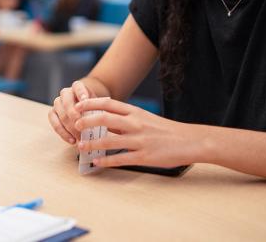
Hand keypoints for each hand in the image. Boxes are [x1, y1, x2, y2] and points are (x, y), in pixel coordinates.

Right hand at [48, 80, 92, 143]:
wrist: (84, 108)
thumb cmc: (93, 107)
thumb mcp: (97, 104)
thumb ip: (96, 108)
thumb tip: (98, 120)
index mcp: (77, 87)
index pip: (78, 87)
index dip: (81, 93)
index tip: (85, 100)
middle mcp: (65, 93)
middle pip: (67, 103)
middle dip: (74, 115)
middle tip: (82, 125)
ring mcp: (57, 103)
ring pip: (61, 114)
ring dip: (71, 127)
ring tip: (80, 137)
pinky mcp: (52, 113)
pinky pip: (55, 123)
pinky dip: (64, 133)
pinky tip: (72, 140)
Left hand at [73, 97, 202, 167]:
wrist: (189, 140)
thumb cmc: (165, 130)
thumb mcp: (145, 118)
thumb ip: (126, 119)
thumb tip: (104, 120)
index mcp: (135, 112)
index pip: (108, 103)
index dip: (90, 104)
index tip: (77, 106)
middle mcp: (135, 123)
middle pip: (105, 118)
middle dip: (86, 121)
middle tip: (75, 125)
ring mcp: (139, 140)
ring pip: (109, 140)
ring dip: (92, 144)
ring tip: (81, 146)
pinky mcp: (144, 156)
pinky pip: (120, 158)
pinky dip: (106, 160)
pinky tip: (97, 162)